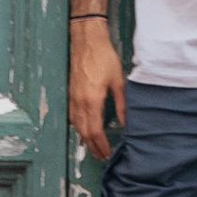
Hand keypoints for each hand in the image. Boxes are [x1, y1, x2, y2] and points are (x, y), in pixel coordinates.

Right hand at [68, 16, 124, 157]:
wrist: (87, 41)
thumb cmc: (104, 58)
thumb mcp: (118, 81)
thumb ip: (122, 104)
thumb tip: (125, 123)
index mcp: (92, 101)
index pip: (95, 131)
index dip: (101, 145)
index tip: (108, 153)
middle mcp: (79, 102)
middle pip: (84, 132)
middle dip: (92, 147)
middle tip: (101, 156)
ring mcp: (72, 98)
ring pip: (76, 125)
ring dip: (85, 138)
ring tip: (94, 147)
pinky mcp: (71, 93)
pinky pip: (73, 116)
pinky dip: (79, 127)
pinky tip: (85, 128)